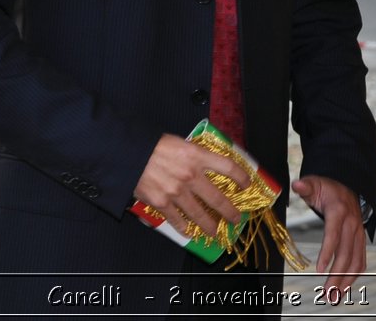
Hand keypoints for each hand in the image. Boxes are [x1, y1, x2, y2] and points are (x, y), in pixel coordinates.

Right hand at [134, 134, 249, 236]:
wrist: (128, 153)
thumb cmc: (154, 145)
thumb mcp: (181, 143)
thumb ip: (196, 155)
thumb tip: (209, 165)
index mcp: (197, 155)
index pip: (228, 167)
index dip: (241, 177)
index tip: (247, 184)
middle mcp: (191, 175)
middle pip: (217, 198)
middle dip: (230, 211)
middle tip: (236, 218)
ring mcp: (176, 192)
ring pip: (199, 214)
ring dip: (210, 225)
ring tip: (215, 231)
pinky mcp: (162, 203)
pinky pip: (177, 220)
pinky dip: (184, 228)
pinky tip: (190, 232)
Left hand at [293, 176, 366, 298]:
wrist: (347, 183)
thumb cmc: (326, 186)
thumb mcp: (314, 182)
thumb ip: (306, 186)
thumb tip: (297, 185)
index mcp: (339, 210)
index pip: (333, 234)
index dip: (327, 252)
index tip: (319, 269)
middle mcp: (352, 223)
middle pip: (345, 253)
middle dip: (336, 275)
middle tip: (326, 293)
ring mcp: (358, 232)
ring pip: (355, 260)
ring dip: (346, 281)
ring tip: (335, 297)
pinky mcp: (360, 238)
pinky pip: (361, 259)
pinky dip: (354, 275)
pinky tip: (344, 287)